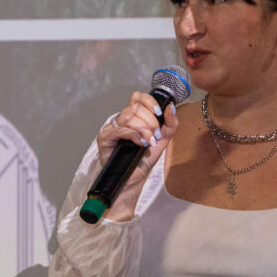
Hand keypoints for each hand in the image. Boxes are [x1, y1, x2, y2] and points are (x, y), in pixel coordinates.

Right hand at [93, 91, 179, 221]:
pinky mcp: (104, 137)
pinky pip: (120, 129)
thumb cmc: (144, 160)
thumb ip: (170, 123)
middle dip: (150, 121)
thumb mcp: (162, 139)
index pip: (138, 97)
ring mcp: (111, 127)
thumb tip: (171, 107)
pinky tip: (141, 144)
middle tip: (155, 135)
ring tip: (149, 142)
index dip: (149, 102)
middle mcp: (121, 120)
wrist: (135, 178)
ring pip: (128, 117)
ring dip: (144, 129)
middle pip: (135, 107)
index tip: (159, 113)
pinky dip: (134, 135)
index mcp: (133, 117)